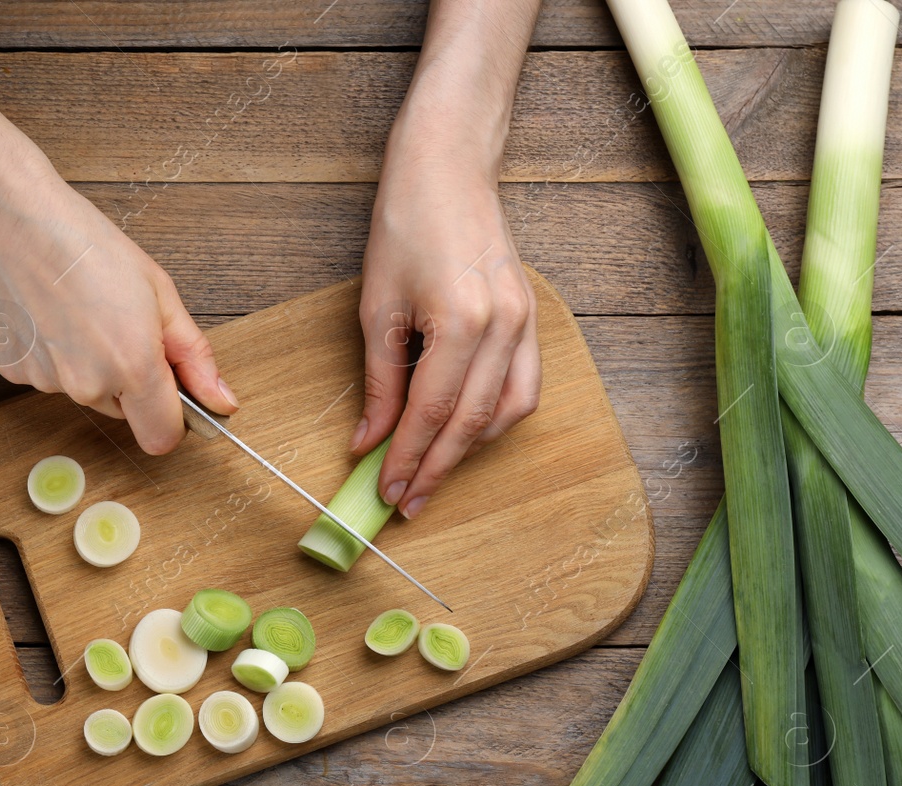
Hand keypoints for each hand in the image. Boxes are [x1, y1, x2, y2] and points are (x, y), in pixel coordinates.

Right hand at [0, 164, 236, 454]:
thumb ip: (194, 356)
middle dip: (131, 381)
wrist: (9, 216)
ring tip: (80, 311)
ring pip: (86, 392)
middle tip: (119, 323)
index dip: (173, 417)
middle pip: (125, 412)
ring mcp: (46, 383)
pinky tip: (50, 314)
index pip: (163, 438)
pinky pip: (49, 377)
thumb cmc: (85, 243)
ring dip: (91, 366)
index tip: (170, 390)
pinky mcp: (12, 373)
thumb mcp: (160, 292)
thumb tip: (222, 400)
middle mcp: (88, 385)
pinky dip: (55, 355)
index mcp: (133, 366)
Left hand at [352, 150, 540, 520]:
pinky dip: (496, 419)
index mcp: (461, 322)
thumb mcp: (376, 306)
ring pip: (506, 413)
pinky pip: (524, 387)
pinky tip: (467, 434)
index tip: (385, 492)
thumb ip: (379, 380)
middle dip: (436, 469)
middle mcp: (504, 326)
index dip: (407, 459)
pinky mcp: (531, 317)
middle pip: (470, 423)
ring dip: (470, 451)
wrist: (449, 165)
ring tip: (432, 473)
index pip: (431, 413)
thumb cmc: (406, 222)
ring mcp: (526, 321)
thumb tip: (370, 439)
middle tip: (406, 503)